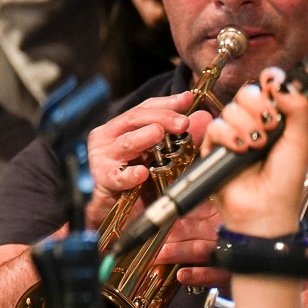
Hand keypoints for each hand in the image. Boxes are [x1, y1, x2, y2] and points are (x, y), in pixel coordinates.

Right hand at [82, 93, 209, 224]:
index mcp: (122, 126)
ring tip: (159, 133)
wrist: (114, 208)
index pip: (145, 107)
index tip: (187, 99)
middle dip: (161, 118)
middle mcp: (109, 136)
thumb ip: (182, 136)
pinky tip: (141, 173)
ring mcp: (103, 156)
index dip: (167, 102)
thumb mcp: (160, 153)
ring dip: (143, 137)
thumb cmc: (136, 175)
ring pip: (125, 142)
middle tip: (183, 123)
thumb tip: (204, 118)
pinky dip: (129, 175)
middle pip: (135, 118)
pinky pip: (117, 176)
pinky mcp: (103, 179)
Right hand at [202, 69, 307, 240]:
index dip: (269, 85)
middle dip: (258, 107)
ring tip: (256, 147)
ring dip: (246, 126)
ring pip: (230, 110)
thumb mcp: (300, 140)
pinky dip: (228, 136)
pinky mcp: (212, 147)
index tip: (274, 91)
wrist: (265, 207)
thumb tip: (279, 81)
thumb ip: (297, 108)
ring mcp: (231, 134)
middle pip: (246, 93)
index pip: (267, 88)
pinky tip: (240, 150)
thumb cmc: (285, 179)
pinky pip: (214, 127)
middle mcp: (252, 123)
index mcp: (274, 119)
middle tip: (270, 126)